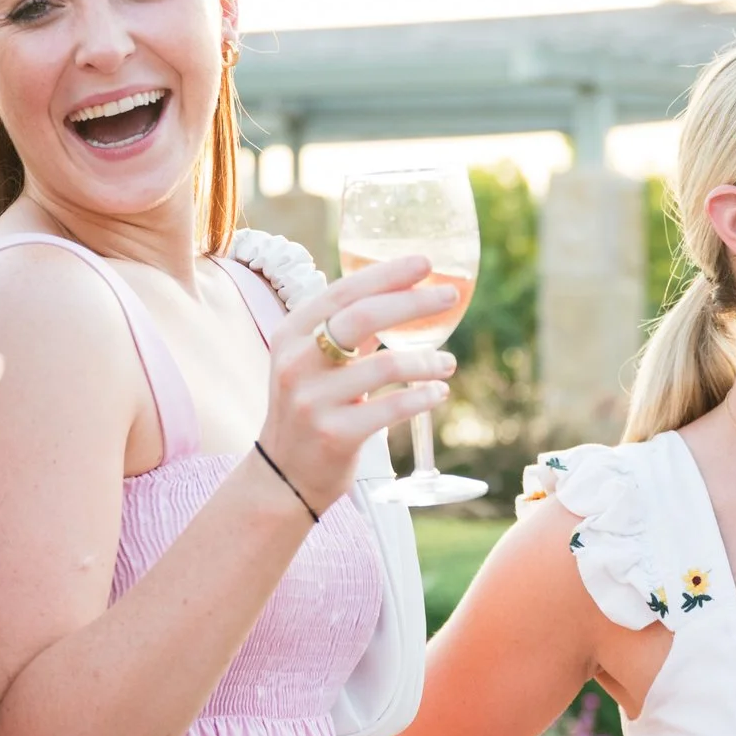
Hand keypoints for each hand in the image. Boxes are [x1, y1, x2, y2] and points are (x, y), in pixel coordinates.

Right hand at [258, 255, 459, 513]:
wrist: (285, 474)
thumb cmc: (312, 406)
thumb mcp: (314, 361)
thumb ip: (348, 329)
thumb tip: (406, 292)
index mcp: (291, 335)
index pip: (343, 292)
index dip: (386, 274)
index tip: (425, 262)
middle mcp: (297, 363)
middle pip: (362, 317)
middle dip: (412, 302)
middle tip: (450, 296)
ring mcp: (313, 400)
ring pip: (385, 365)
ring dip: (426, 359)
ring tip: (447, 362)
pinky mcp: (336, 435)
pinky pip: (391, 408)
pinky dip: (423, 395)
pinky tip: (439, 391)